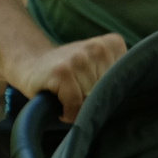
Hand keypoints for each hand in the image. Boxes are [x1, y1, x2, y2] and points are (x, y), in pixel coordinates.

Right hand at [6, 33, 124, 113]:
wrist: (31, 65)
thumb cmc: (70, 74)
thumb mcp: (98, 69)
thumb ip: (116, 80)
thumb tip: (126, 105)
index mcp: (111, 44)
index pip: (125, 82)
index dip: (110, 94)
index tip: (96, 91)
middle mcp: (97, 47)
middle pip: (109, 92)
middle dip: (95, 101)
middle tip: (80, 95)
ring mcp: (78, 57)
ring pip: (92, 99)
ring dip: (80, 108)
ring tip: (69, 99)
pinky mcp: (61, 71)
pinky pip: (75, 103)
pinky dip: (69, 112)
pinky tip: (62, 107)